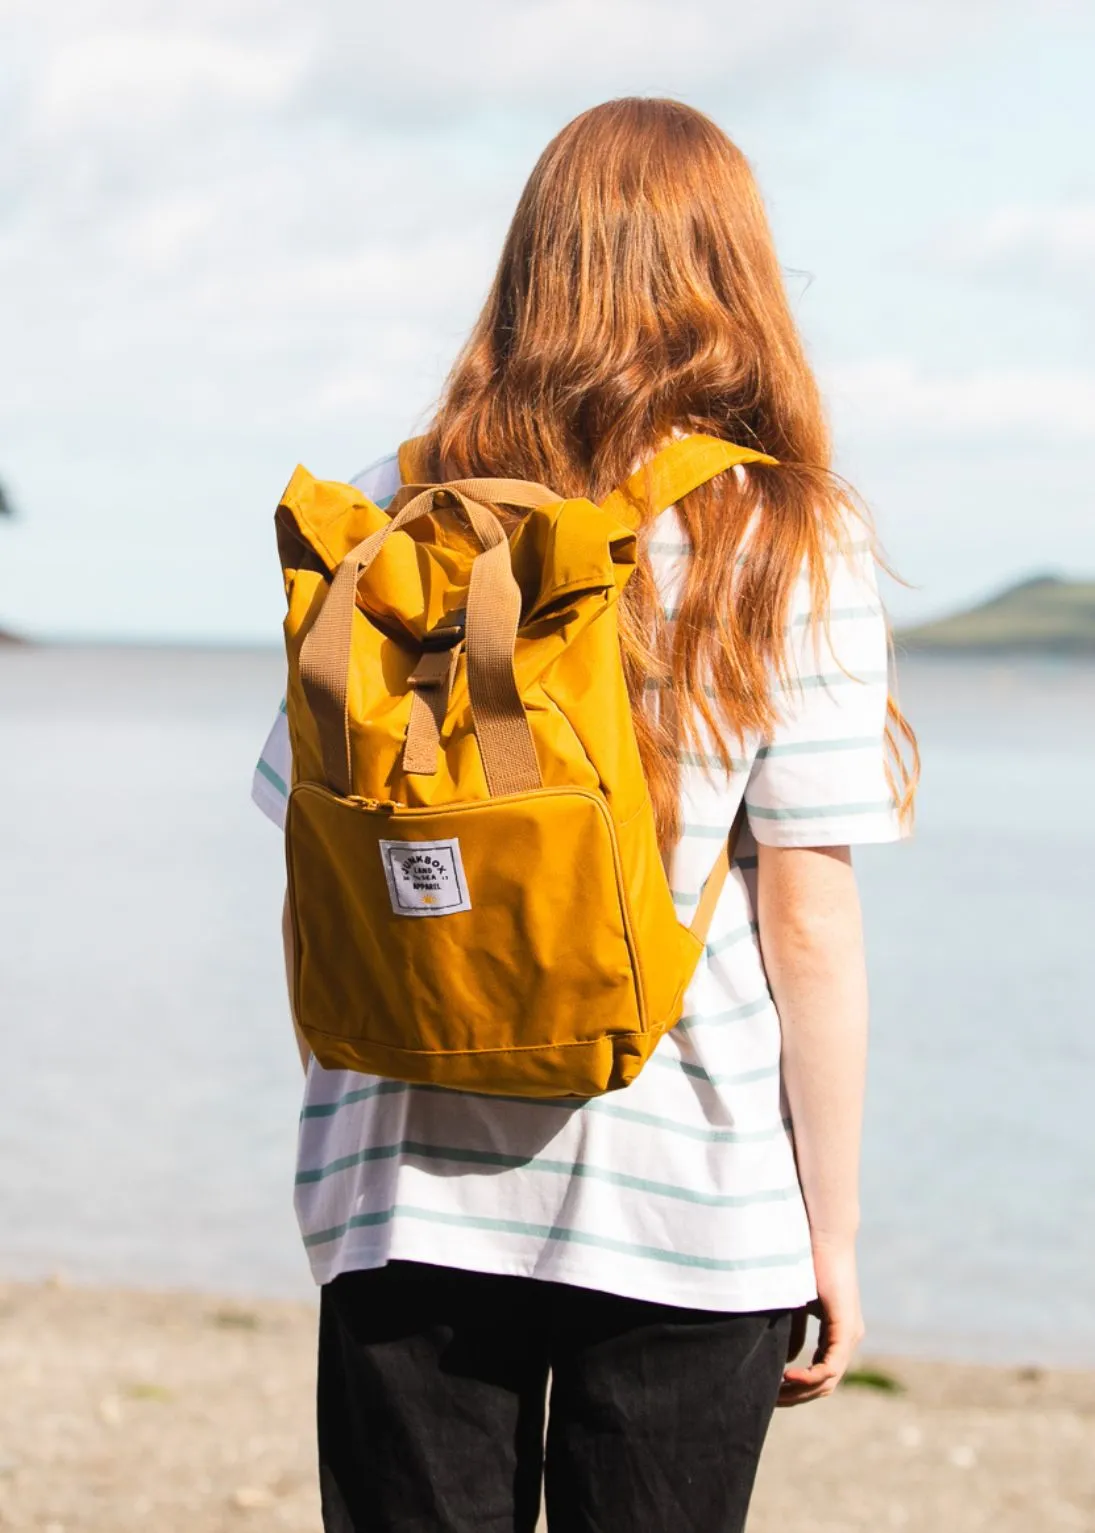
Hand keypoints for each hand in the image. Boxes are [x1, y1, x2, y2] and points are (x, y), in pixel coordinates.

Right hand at [778, 1235, 863, 1405]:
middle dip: (796, 1397)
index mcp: (838, 1334)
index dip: (797, 1388)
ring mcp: (850, 1336)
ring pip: (828, 1381)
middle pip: (825, 1385)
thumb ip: (793, 1332)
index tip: (771, 1392)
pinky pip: (830, 1367)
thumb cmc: (806, 1263)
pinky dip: (809, 1377)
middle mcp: (848, 1339)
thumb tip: (785, 1362)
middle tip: (769, 1401)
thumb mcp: (795, 1306)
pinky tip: (787, 1375)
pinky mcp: (846, 1329)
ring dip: (800, 1391)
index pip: (821, 1375)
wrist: (823, 1236)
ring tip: (774, 1393)